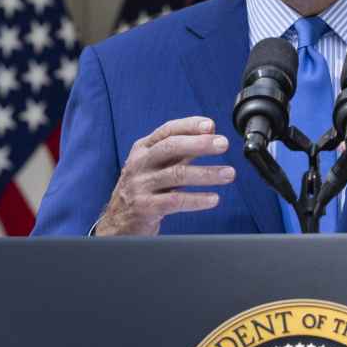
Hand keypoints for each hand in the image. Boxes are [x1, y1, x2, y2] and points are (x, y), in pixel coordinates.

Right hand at [94, 117, 233, 234]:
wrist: (117, 221)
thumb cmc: (143, 190)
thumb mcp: (156, 166)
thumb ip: (180, 152)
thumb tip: (208, 133)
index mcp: (143, 149)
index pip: (167, 131)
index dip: (189, 126)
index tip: (211, 125)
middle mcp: (140, 164)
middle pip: (170, 147)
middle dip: (199, 144)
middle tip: (223, 144)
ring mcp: (140, 185)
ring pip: (177, 174)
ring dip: (206, 173)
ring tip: (229, 173)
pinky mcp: (145, 207)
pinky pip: (175, 201)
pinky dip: (197, 199)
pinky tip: (213, 199)